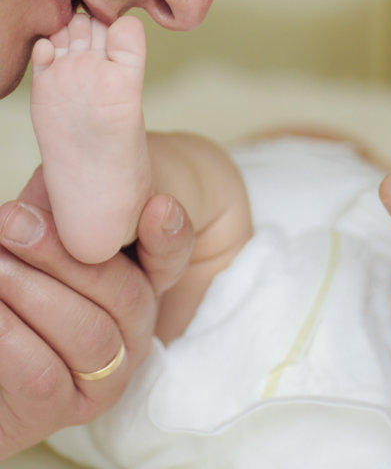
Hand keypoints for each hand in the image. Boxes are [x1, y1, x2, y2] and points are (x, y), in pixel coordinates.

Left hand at [0, 167, 193, 458]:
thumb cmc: (18, 282)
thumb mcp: (39, 238)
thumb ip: (59, 213)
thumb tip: (60, 183)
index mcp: (141, 280)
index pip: (171, 256)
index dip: (168, 235)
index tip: (158, 206)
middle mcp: (137, 327)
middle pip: (127, 292)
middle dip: (66, 256)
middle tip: (14, 222)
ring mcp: (112, 372)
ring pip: (91, 334)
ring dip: (33, 294)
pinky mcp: (72, 409)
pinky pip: (43, 375)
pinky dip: (8, 339)